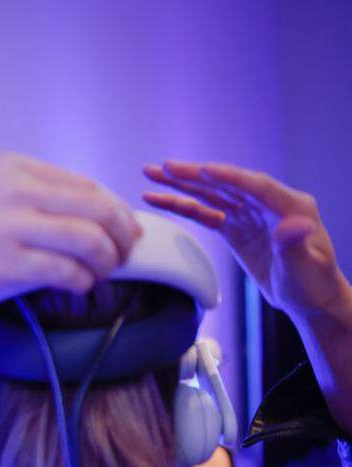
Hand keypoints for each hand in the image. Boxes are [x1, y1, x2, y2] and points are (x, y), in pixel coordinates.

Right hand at [0, 152, 142, 300]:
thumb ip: (17, 190)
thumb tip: (59, 210)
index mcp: (13, 167)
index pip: (83, 184)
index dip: (111, 208)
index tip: (119, 225)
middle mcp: (18, 190)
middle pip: (97, 208)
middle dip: (120, 233)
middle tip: (124, 252)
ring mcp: (12, 225)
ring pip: (89, 239)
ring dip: (106, 260)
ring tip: (103, 272)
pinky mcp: (4, 262)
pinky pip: (64, 271)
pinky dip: (81, 281)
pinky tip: (80, 286)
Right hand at [142, 160, 350, 322]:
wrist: (308, 299)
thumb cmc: (313, 284)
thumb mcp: (306, 267)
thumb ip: (296, 245)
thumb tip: (294, 225)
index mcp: (291, 206)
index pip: (257, 186)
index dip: (230, 178)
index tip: (204, 170)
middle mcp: (269, 205)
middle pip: (227, 185)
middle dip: (195, 175)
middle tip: (164, 167)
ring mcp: (250, 215)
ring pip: (212, 195)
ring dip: (182, 185)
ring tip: (153, 175)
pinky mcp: (235, 228)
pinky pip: (206, 213)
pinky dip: (184, 207)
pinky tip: (162, 200)